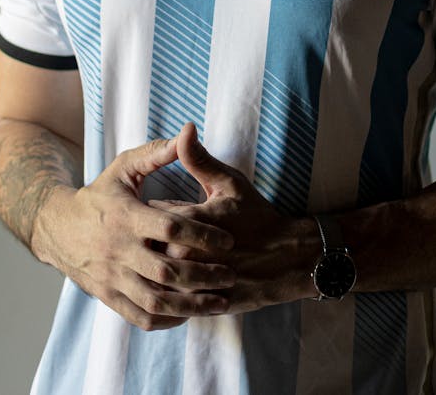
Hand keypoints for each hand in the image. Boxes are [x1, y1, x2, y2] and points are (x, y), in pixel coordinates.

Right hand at [32, 135, 235, 330]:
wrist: (57, 229)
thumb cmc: (100, 195)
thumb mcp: (123, 168)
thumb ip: (156, 154)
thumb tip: (187, 133)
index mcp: (126, 216)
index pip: (170, 228)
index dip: (202, 235)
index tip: (228, 240)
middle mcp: (118, 250)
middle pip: (167, 270)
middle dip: (204, 275)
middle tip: (231, 275)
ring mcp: (112, 278)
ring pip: (156, 300)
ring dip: (191, 305)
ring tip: (220, 302)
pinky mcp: (108, 297)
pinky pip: (140, 316)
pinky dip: (167, 320)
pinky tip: (189, 314)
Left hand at [150, 124, 317, 313]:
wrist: (286, 259)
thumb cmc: (257, 216)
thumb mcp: (230, 183)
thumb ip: (200, 159)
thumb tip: (184, 130)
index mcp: (190, 222)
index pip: (152, 216)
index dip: (152, 212)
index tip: (156, 210)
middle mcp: (189, 254)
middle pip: (150, 248)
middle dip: (149, 240)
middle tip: (150, 234)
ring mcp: (195, 283)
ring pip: (159, 277)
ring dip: (157, 267)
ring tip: (164, 256)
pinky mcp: (202, 304)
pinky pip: (174, 300)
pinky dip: (171, 290)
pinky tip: (176, 280)